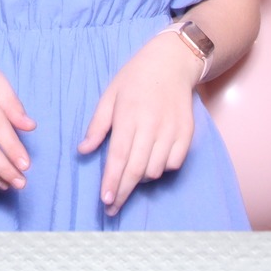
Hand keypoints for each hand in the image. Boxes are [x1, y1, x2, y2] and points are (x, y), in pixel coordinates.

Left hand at [78, 31, 200, 216]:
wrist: (171, 63)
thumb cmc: (134, 79)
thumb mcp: (109, 96)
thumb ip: (97, 125)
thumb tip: (83, 151)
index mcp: (128, 115)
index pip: (119, 156)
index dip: (112, 181)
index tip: (106, 200)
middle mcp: (152, 125)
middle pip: (136, 169)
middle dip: (123, 192)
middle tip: (112, 208)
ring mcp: (172, 130)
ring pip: (155, 170)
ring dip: (140, 178)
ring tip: (130, 174)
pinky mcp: (187, 134)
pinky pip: (174, 164)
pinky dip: (161, 169)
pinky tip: (151, 161)